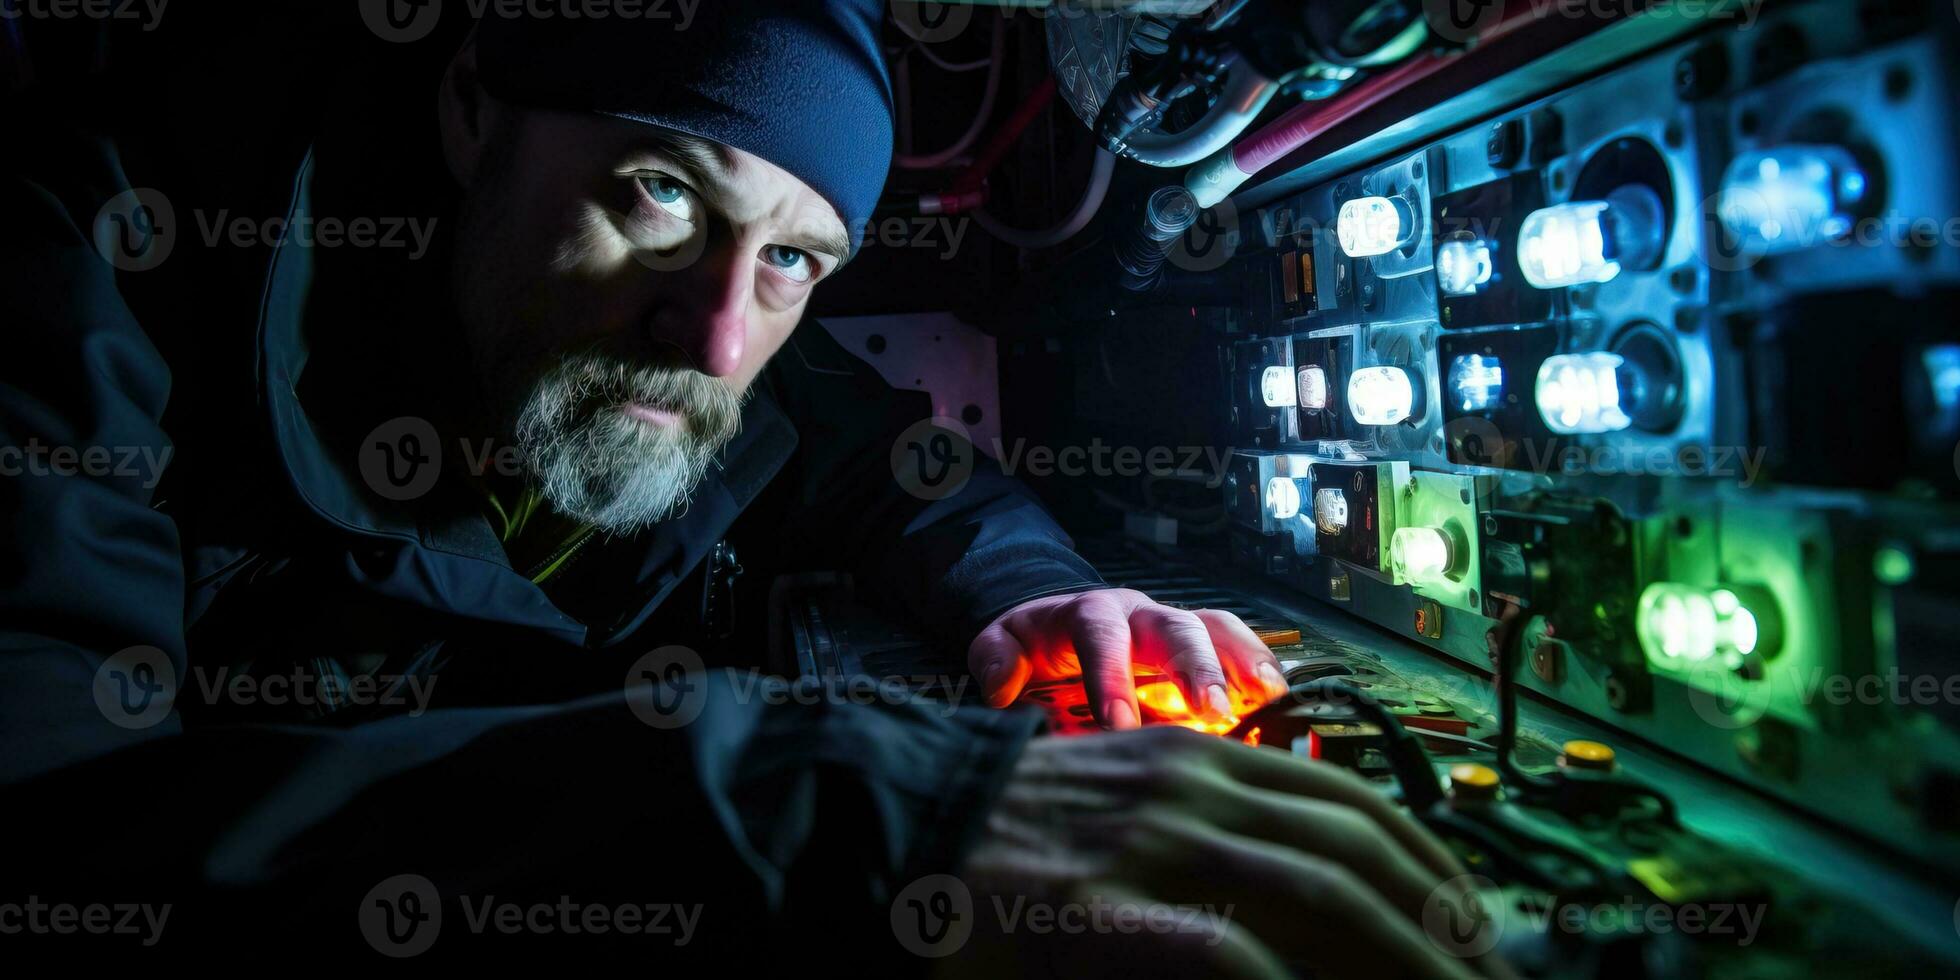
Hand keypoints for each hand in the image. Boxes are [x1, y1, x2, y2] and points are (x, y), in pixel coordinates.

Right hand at [954, 728, 1498, 978]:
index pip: (1351, 800)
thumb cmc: (999, 839)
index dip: (1431, 864)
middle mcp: (1190, 784)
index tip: (1474, 925)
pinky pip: (1227, 953)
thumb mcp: (1117, 811)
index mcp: (1197, 756)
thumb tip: (1287, 912)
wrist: (884, 827)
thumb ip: (1202, 839)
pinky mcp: (1104, 911)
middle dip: (1443, 927)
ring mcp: (1150, 842)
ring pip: (1322, 893)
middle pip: (1359, 848)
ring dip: (1405, 963)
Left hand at [969, 588, 1290, 729]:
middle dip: (1197, 668)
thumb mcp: (1002, 642)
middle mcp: (1142, 612)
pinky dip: (1262, 674)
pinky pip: (1239, 651)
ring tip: (1270, 700)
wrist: (1061, 623)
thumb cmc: (1035, 642)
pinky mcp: (1203, 648)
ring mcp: (1178, 627)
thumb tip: (1001, 688)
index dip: (1113, 677)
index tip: (1120, 726)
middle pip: (1176, 627)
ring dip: (1246, 664)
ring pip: (1218, 630)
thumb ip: (996, 659)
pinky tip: (1284, 706)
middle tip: (1213, 712)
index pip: (1102, 637)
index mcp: (1090, 611)